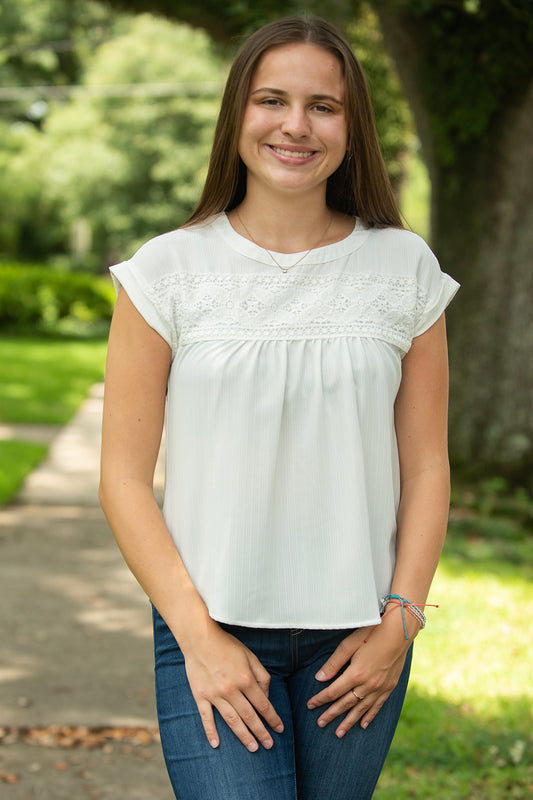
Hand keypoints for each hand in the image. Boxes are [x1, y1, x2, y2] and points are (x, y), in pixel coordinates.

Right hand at [181, 622, 284, 751]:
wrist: (200, 639)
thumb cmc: (227, 645)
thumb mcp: (250, 656)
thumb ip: (261, 675)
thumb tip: (266, 695)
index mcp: (245, 679)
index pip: (263, 704)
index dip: (273, 718)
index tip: (279, 728)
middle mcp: (231, 690)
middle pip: (250, 716)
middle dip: (261, 732)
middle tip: (269, 745)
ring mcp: (215, 695)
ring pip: (232, 720)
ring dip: (243, 736)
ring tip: (253, 748)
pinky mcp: (200, 696)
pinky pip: (206, 717)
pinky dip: (211, 732)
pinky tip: (216, 744)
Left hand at [306, 611, 415, 736]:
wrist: (400, 632)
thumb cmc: (372, 632)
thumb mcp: (349, 644)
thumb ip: (334, 662)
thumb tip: (319, 678)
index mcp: (356, 674)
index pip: (333, 692)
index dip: (320, 699)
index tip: (310, 705)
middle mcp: (368, 685)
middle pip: (345, 704)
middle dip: (331, 714)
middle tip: (320, 724)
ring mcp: (380, 688)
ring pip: (361, 710)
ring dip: (349, 722)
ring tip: (338, 733)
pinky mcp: (389, 687)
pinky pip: (377, 706)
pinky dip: (369, 716)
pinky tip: (363, 725)